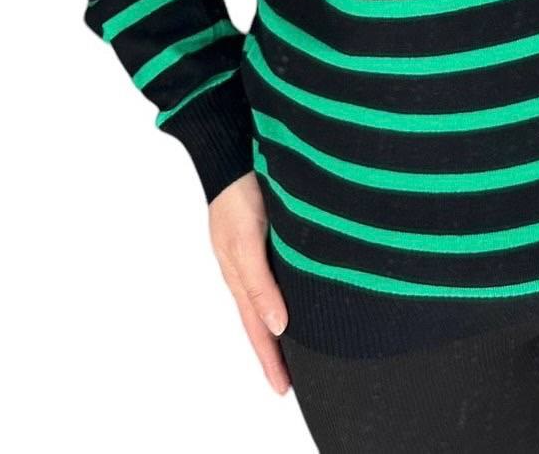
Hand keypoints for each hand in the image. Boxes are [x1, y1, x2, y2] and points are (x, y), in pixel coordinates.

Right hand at [208, 172, 290, 394]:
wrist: (236, 149)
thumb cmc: (236, 194)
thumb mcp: (244, 242)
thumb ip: (260, 284)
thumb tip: (278, 326)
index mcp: (240, 273)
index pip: (258, 327)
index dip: (270, 358)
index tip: (282, 389)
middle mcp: (250, 265)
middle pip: (263, 317)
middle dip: (276, 349)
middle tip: (289, 381)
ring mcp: (258, 248)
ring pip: (272, 295)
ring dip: (284, 322)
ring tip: (300, 349)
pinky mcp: (270, 231)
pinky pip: (278, 270)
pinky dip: (286, 291)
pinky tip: (303, 295)